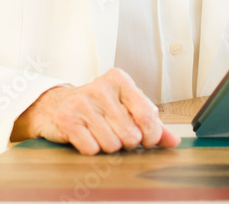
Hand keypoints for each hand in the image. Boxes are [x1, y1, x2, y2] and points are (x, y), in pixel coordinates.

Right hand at [10, 68, 180, 154]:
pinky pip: (92, 149)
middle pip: (130, 134)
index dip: (151, 135)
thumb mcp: (124, 106)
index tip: (146, 139)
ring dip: (108, 146)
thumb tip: (174, 141)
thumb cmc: (96, 106)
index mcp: (120, 80)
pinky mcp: (67, 119)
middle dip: (127, 142)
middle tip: (116, 133)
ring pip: (112, 144)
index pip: (147, 114)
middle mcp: (101, 87)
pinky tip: (86, 136)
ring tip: (100, 133)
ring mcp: (82, 103)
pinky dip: (91, 149)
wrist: (55, 105)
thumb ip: (151, 122)